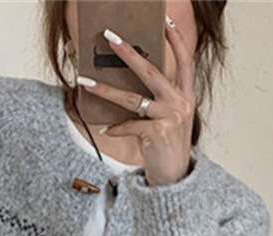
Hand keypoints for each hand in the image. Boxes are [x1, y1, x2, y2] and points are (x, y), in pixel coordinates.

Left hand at [76, 16, 195, 187]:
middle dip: (128, 53)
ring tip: (86, 82)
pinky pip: (129, 125)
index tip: (165, 20)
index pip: (184, 61)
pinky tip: (105, 129)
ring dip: (106, 90)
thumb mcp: (168, 119)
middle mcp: (181, 103)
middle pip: (151, 71)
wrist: (175, 177)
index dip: (176, 40)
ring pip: (132, 98)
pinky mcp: (158, 133)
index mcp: (186, 96)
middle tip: (110, 37)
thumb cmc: (168, 146)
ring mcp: (171, 117)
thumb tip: (131, 84)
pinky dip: (115, 128)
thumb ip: (158, 100)